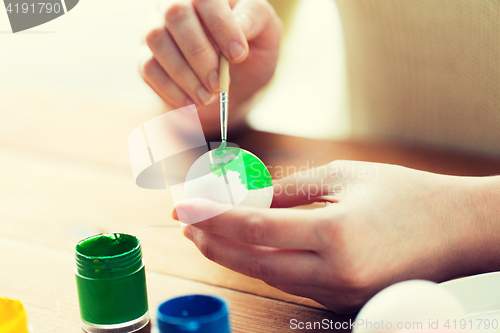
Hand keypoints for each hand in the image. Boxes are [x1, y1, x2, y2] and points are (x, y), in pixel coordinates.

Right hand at [139, 0, 281, 135]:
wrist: (234, 85)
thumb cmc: (250, 53)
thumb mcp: (266, 35)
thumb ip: (256, 19)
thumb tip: (241, 23)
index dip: (221, 25)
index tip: (238, 55)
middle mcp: (176, 2)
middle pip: (175, 13)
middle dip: (199, 53)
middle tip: (218, 83)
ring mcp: (156, 26)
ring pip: (156, 38)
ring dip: (184, 73)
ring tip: (207, 97)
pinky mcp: (146, 55)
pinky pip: (148, 66)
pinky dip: (171, 88)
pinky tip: (191, 102)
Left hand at [172, 160, 492, 313]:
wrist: (455, 230)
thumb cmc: (405, 195)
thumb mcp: (345, 177)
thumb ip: (292, 190)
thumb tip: (253, 198)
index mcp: (336, 235)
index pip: (257, 228)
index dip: (214, 218)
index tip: (185, 208)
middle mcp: (335, 273)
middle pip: (255, 263)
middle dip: (215, 244)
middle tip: (189, 226)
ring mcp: (341, 294)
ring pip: (271, 277)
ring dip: (237, 256)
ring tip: (212, 235)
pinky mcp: (344, 302)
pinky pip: (294, 284)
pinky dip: (267, 266)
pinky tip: (251, 249)